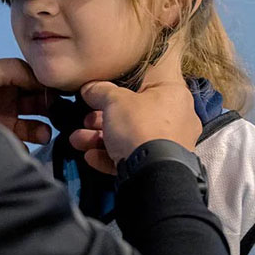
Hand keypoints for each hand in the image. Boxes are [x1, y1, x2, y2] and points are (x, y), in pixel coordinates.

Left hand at [0, 58, 53, 144]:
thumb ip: (14, 68)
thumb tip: (42, 78)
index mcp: (1, 81)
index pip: (32, 79)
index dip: (46, 83)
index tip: (60, 89)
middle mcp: (5, 101)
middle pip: (38, 102)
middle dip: (50, 106)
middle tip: (59, 112)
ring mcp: (4, 124)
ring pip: (35, 126)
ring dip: (44, 129)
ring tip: (44, 133)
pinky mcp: (2, 145)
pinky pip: (24, 147)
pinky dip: (30, 148)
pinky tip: (27, 147)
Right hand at [69, 49, 200, 165]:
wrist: (152, 174)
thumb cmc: (138, 125)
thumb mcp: (114, 100)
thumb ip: (99, 90)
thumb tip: (88, 88)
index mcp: (173, 94)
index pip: (146, 80)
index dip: (119, 82)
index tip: (99, 88)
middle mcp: (176, 118)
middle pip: (133, 112)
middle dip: (101, 117)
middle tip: (84, 119)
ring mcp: (169, 145)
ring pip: (129, 136)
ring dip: (98, 138)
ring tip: (77, 141)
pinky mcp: (159, 166)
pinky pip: (131, 156)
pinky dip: (109, 155)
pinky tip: (90, 156)